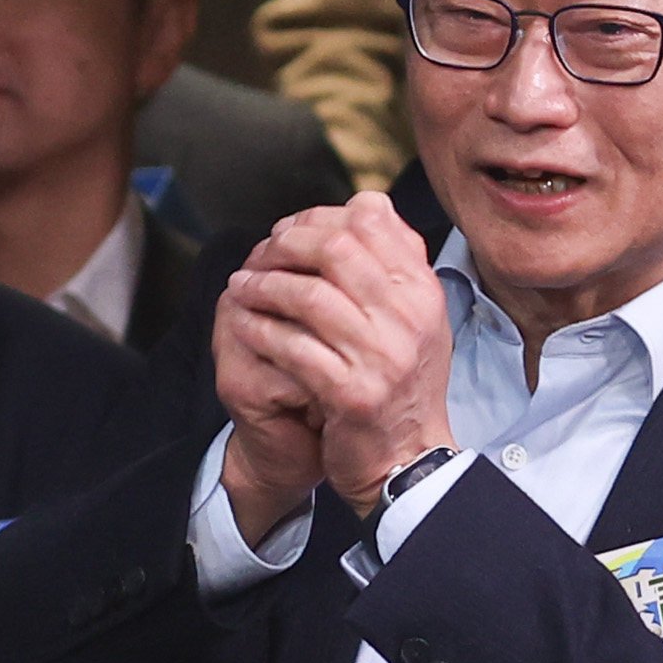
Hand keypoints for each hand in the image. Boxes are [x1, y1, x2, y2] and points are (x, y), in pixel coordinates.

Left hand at [220, 196, 452, 510]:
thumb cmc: (403, 385)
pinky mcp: (351, 392)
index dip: (318, 215)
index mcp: (422, 289)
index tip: (288, 231)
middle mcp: (408, 316)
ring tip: (240, 287)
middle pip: (336, 247)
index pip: (371, 219)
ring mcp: (381, 355)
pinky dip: (260, 331)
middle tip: (258, 256)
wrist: (408, 459)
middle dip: (284, 245)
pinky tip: (244, 325)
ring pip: (308, 295)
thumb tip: (365, 203)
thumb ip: (394, 262)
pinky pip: (292, 346)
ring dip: (263, 287)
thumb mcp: (416, 316)